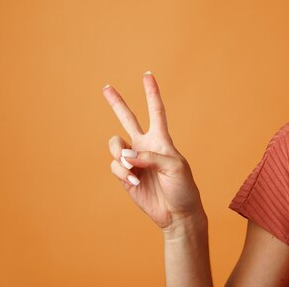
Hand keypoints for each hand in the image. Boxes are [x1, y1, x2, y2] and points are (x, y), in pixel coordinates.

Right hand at [103, 72, 203, 229]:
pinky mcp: (125, 176)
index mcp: (161, 139)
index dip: (152, 93)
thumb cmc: (183, 188)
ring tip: (132, 170)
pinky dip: (121, 172)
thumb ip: (151, 157)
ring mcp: (133, 160)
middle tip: (106, 87)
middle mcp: (145, 146)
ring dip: (119, 155)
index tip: (148, 75)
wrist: (176, 213)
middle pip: (128, 119)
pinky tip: (134, 181)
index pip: (156, 111)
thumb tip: (125, 154)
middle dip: (117, 103)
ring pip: (115, 144)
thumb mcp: (174, 168)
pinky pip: (115, 166)